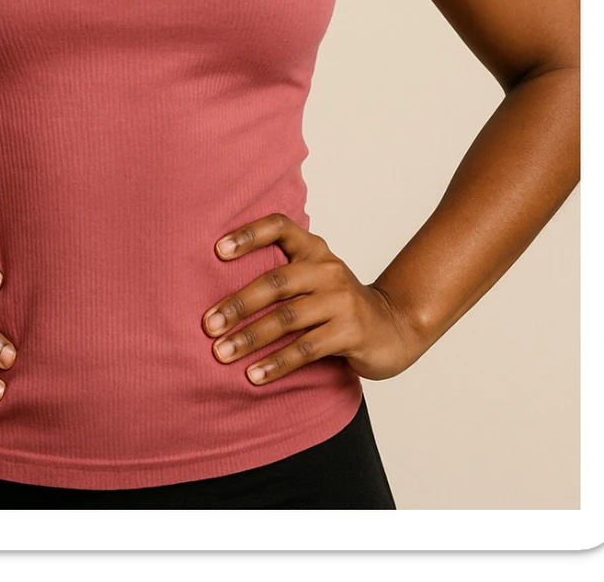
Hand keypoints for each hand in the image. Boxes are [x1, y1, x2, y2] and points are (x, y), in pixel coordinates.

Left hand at [202, 212, 424, 384]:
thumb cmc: (339, 304)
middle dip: (238, 304)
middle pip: (276, 281)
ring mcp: (341, 300)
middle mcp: (328, 269)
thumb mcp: (315, 278)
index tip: (217, 250)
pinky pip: (306, 349)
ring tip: (222, 353)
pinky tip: (254, 375)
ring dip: (250, 338)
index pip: (280, 227)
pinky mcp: (350, 332)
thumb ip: (281, 276)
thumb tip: (220, 294)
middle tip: (208, 324)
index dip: (248, 234)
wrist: (394, 327)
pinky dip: (277, 363)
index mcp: (315, 249)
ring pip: (287, 318)